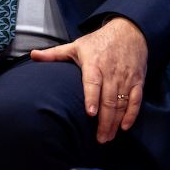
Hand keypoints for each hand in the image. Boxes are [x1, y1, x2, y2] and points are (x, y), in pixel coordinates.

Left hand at [31, 16, 148, 144]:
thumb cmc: (99, 41)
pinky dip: (132, 114)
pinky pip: (136, 100)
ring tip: (107, 137)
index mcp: (94, 63)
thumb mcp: (76, 46)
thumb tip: (32, 55)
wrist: (129, 31)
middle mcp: (111, 71)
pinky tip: (125, 127)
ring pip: (121, 103)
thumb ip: (55, 54)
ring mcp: (126, 77)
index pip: (93, 82)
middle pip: (108, 99)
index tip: (90, 113)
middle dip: (104, 121)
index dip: (92, 98)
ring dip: (115, 122)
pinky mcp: (138, 80)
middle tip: (99, 138)